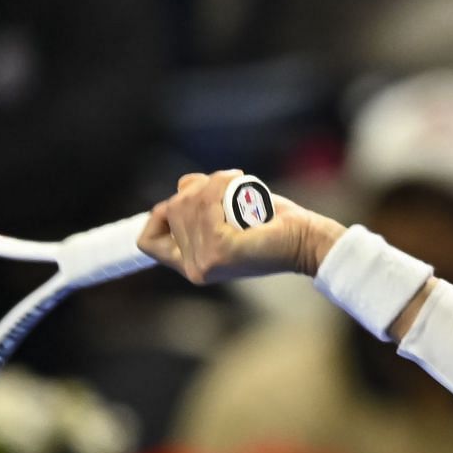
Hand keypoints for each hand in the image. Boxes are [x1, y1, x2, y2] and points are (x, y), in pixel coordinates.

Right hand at [137, 170, 340, 283]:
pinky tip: (238, 183)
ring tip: (237, 183)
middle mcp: (193, 269)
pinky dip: (221, 186)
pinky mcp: (220, 251)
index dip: (160, 214)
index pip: (147, 241)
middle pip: (169, 212)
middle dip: (196, 189)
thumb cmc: (269, 226)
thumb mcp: (226, 211)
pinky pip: (206, 206)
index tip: (187, 196)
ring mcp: (205, 262)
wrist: (304, 240)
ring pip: (187, 204)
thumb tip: (184, 184)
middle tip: (228, 186)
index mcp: (191, 266)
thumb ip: (200, 201)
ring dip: (212, 183)